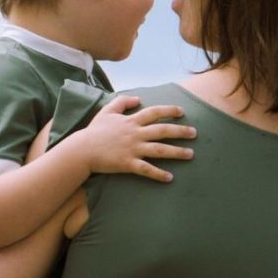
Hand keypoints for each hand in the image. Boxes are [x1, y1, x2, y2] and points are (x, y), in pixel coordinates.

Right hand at [80, 95, 195, 182]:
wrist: (82, 149)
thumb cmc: (94, 131)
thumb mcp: (107, 111)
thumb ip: (123, 102)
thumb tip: (138, 98)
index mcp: (131, 121)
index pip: (154, 112)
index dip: (169, 111)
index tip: (182, 112)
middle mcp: (135, 134)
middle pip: (163, 130)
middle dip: (180, 131)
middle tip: (195, 133)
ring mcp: (133, 149)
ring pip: (159, 150)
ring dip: (177, 152)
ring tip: (191, 154)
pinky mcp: (128, 163)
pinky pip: (146, 169)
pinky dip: (158, 174)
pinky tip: (170, 178)